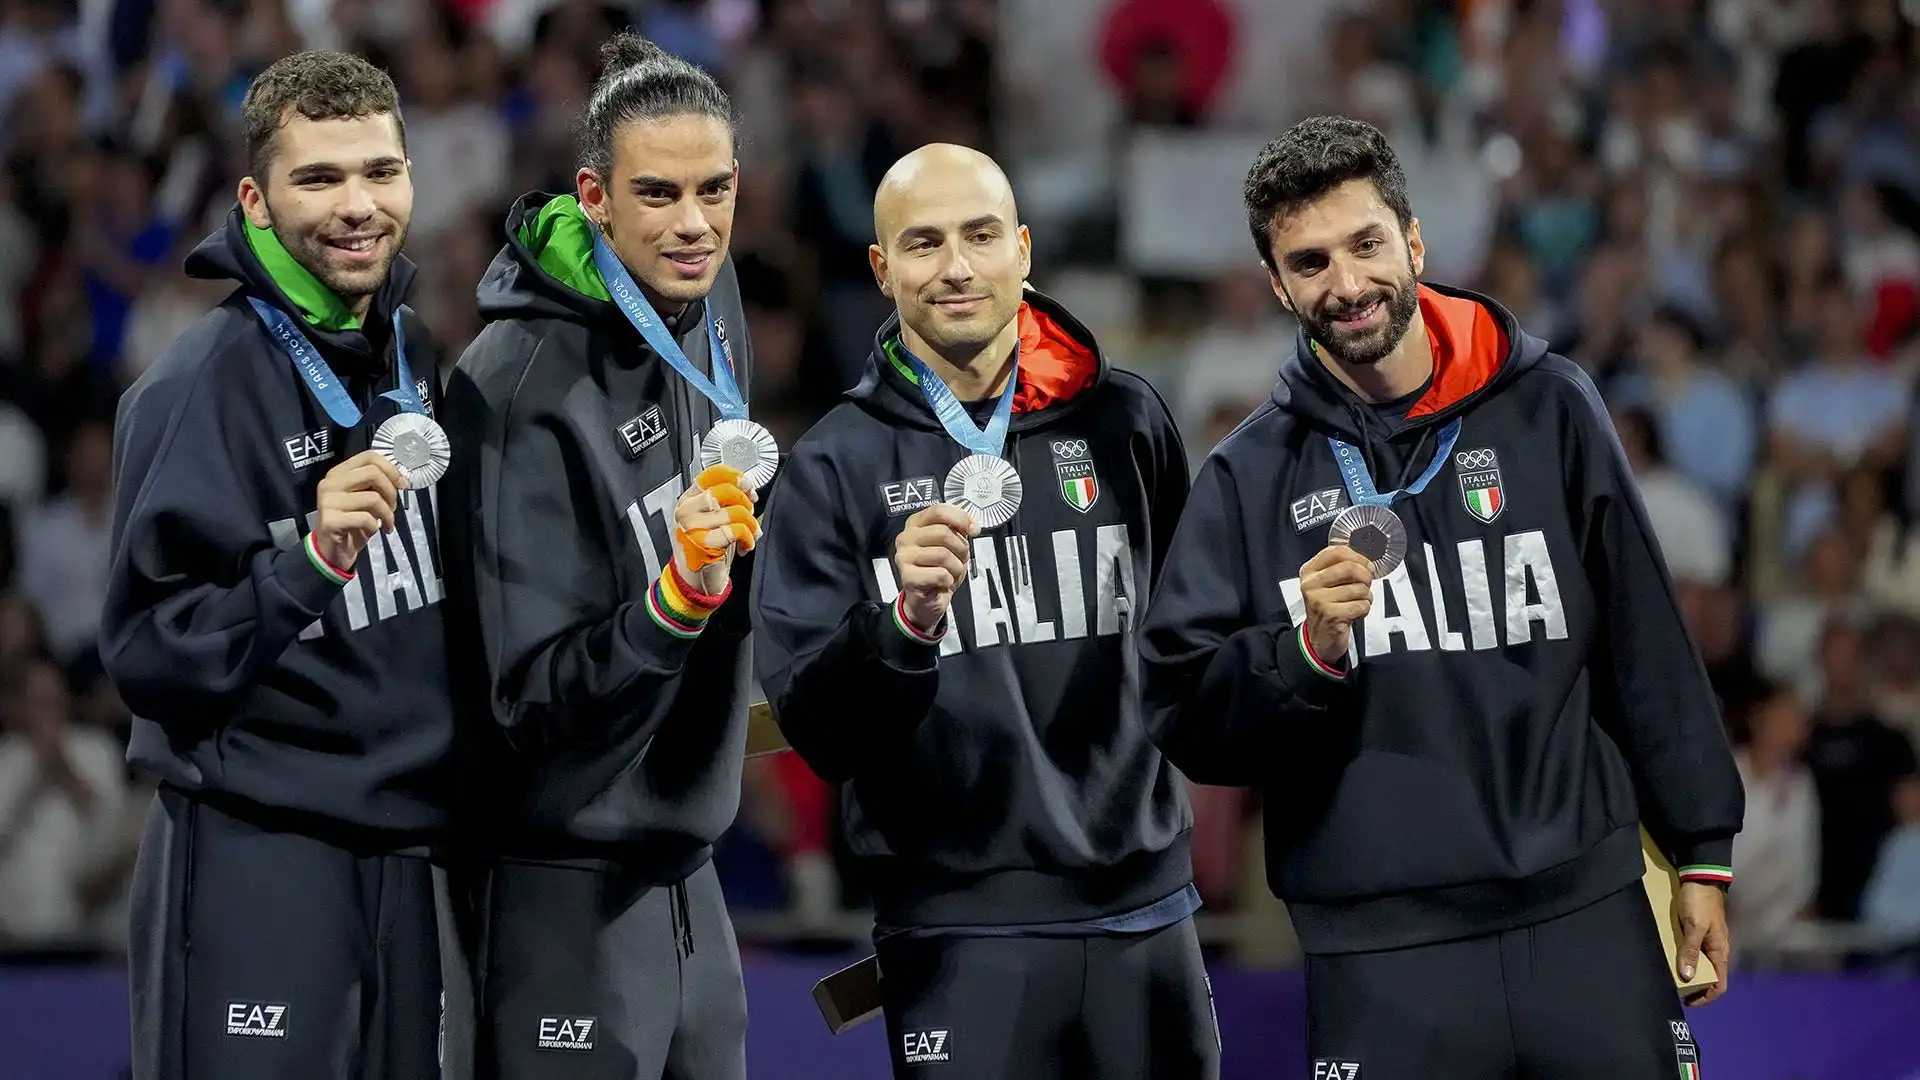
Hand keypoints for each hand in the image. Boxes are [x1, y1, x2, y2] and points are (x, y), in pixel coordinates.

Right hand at [313, 450, 402, 572]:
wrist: (331, 550)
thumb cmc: (351, 523)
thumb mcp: (364, 499)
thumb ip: (375, 486)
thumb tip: (400, 480)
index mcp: (338, 473)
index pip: (369, 457)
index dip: (391, 469)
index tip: (402, 484)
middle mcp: (330, 483)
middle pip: (373, 473)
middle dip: (391, 492)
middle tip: (393, 507)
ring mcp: (327, 501)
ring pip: (373, 498)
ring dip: (387, 514)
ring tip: (387, 523)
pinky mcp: (330, 520)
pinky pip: (365, 518)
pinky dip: (375, 527)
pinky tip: (373, 532)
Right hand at [673, 464, 760, 595]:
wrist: (695, 581)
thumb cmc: (707, 548)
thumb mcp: (714, 518)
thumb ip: (727, 499)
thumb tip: (748, 488)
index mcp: (688, 499)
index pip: (712, 474)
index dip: (735, 476)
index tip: (747, 487)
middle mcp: (687, 510)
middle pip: (726, 491)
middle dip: (746, 503)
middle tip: (749, 516)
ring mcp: (692, 527)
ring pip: (735, 512)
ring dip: (751, 524)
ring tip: (750, 534)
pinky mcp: (703, 544)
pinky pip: (736, 531)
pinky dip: (748, 538)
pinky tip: (745, 546)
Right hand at [893, 504, 976, 632]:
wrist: (927, 599)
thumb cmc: (938, 569)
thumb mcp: (952, 544)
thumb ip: (959, 529)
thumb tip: (972, 527)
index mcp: (916, 524)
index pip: (939, 511)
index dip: (960, 519)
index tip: (973, 530)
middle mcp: (906, 537)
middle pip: (943, 533)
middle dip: (960, 548)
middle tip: (959, 559)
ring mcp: (904, 557)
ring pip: (943, 555)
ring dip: (956, 568)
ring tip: (950, 573)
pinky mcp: (907, 577)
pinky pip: (940, 574)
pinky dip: (948, 581)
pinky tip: (942, 583)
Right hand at [1299, 544, 1374, 662]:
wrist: (1319, 638)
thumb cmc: (1328, 607)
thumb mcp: (1326, 584)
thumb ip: (1340, 568)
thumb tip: (1366, 561)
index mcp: (1309, 571)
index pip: (1337, 552)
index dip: (1358, 557)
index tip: (1366, 566)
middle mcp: (1310, 584)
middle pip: (1349, 568)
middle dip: (1366, 576)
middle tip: (1366, 585)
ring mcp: (1319, 600)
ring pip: (1359, 588)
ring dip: (1366, 597)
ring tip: (1358, 602)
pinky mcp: (1331, 615)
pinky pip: (1361, 605)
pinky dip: (1364, 610)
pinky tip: (1355, 613)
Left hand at [1676, 882, 1730, 1004]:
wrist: (1699, 878)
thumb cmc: (1699, 902)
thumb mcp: (1694, 927)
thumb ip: (1690, 950)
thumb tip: (1688, 977)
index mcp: (1720, 951)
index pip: (1720, 984)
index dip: (1706, 997)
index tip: (1688, 1002)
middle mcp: (1716, 950)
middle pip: (1709, 977)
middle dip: (1695, 988)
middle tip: (1676, 991)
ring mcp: (1708, 941)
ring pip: (1701, 965)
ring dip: (1689, 974)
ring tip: (1671, 978)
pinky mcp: (1698, 933)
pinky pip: (1693, 953)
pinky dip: (1684, 961)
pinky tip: (1671, 960)